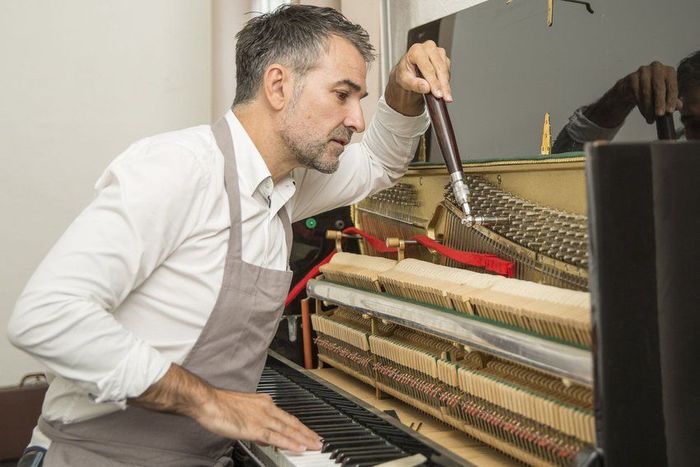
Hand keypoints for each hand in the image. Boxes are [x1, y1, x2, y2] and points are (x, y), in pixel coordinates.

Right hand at [197, 390, 321, 452]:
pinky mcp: (255, 427)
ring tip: (314, 445)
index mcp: (263, 402)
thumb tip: (265, 436)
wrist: (208, 401)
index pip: (286, 416)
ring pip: (288, 430)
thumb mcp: (243, 411)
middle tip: (319, 440)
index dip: (299, 426)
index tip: (308, 432)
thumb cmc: (220, 405)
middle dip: (307, 433)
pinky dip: (290, 442)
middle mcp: (266, 408)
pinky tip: (299, 447)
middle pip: (292, 423)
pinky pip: (277, 437)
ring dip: (304, 438)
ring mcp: (262, 418)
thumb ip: (256, 423)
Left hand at [385, 40, 451, 115]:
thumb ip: (414, 84)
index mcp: (416, 50)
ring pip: (445, 69)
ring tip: (446, 96)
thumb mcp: (404, 81)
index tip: (438, 94)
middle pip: (439, 67)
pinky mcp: (443, 57)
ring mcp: (437, 51)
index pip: (428, 68)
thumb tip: (426, 87)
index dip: (434, 82)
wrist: (408, 71)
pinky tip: (444, 89)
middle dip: (442, 84)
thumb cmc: (405, 73)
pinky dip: (446, 81)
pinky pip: (448, 70)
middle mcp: (428, 47)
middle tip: (445, 97)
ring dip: (446, 84)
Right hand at [587, 61, 681, 127]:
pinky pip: (636, 93)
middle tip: (660, 115)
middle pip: (659, 87)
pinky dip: (641, 105)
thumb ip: (673, 100)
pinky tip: (644, 113)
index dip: (671, 99)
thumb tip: (679, 106)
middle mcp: (657, 68)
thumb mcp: (665, 95)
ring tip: (650, 118)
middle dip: (659, 103)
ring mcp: (643, 71)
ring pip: (646, 92)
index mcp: (669, 71)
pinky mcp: (632, 77)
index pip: (672, 86)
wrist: (633, 87)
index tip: (670, 111)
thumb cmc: (653, 90)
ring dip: (648, 107)